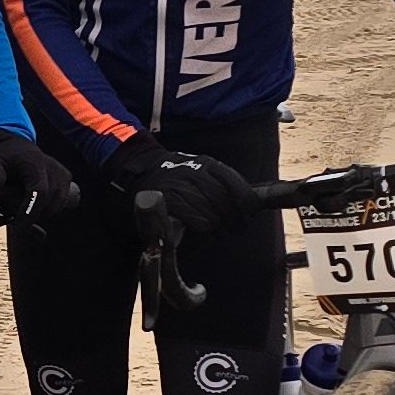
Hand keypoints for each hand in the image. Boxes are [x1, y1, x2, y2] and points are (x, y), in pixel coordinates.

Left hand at [0, 128, 75, 223]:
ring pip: (52, 208)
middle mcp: (53, 169)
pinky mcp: (67, 182)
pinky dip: (43, 210)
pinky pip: (57, 205)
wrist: (16, 148)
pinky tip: (30, 203)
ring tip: (18, 206)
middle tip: (9, 213)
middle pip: (46, 204)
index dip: (30, 211)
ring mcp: (63, 176)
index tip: (17, 223)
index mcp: (35, 162)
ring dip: (35, 213)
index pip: (39, 191)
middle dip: (27, 213)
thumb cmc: (4, 157)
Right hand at [107, 137, 250, 247]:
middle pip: (226, 201)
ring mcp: (181, 185)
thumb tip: (253, 203)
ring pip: (212, 212)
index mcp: (208, 164)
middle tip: (237, 228)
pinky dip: (204, 227)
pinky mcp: (169, 199)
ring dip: (220, 226)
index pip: (236, 184)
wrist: (141, 171)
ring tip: (220, 230)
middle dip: (235, 219)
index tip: (251, 212)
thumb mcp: (202, 172)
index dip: (248, 202)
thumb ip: (223, 185)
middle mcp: (196, 171)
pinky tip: (204, 228)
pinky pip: (196, 219)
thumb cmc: (178, 178)